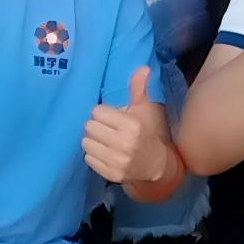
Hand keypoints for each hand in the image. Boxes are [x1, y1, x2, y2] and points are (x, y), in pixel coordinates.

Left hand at [80, 67, 169, 187]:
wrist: (156, 165)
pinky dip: (94, 155)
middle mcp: (124, 144)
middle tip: (107, 130)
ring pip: (86, 143)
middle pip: (89, 127)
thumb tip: (143, 68)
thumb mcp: (144, 110)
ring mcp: (117, 161)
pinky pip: (88, 158)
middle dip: (96, 126)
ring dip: (93, 140)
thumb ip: (138, 88)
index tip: (111, 118)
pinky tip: (106, 153)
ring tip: (105, 141)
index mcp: (132, 126)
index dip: (103, 113)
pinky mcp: (111, 175)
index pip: (97, 112)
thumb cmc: (147, 133)